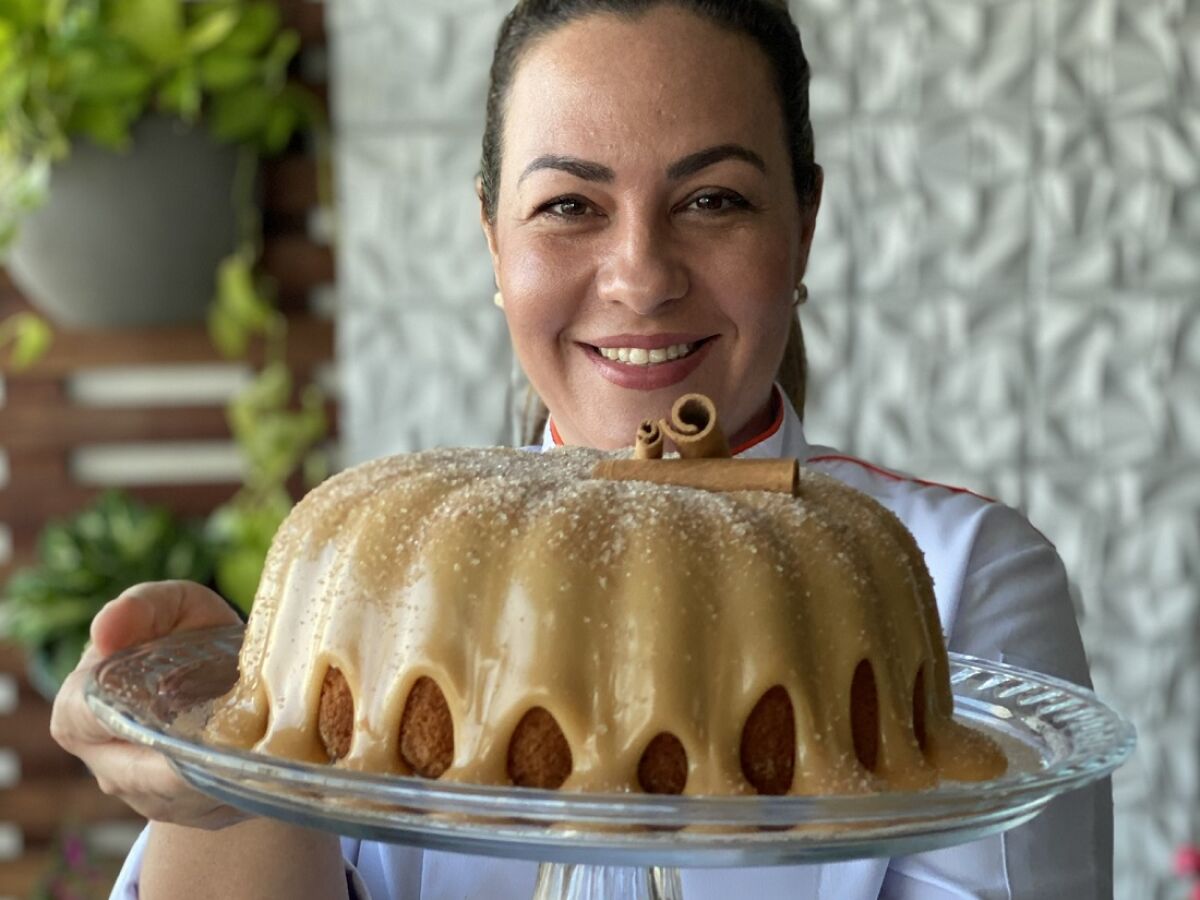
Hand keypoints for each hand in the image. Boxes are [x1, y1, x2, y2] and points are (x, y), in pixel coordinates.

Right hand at [50, 580, 248, 828]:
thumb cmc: (191, 633)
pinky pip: (215, 810)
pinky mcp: (194, 814)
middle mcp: (109, 764)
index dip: (119, 721)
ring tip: (251, 756)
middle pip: (142, 776)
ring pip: (183, 800)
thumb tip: (105, 628)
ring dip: (217, 779)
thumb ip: (141, 607)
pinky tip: (262, 768)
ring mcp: (148, 797)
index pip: (85, 722)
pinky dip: (240, 790)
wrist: (235, 675)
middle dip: (184, 764)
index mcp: (82, 711)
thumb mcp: (172, 606)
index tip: (162, 720)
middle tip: (226, 749)